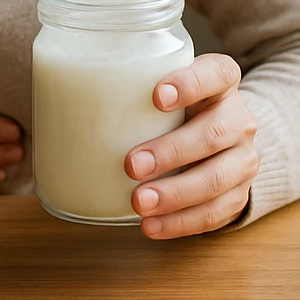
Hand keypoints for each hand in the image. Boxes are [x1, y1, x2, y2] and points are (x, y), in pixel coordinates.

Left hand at [125, 53, 258, 239]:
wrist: (221, 141)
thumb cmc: (177, 109)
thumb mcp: (164, 87)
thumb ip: (131, 86)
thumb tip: (55, 96)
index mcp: (221, 83)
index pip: (218, 73)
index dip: (191, 83)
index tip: (156, 96)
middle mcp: (239, 118)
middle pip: (215, 133)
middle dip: (171, 151)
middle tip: (132, 165)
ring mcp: (243, 159)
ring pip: (217, 178)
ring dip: (175, 194)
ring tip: (138, 203)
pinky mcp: (239, 194)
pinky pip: (215, 213)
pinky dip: (181, 222)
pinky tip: (151, 225)